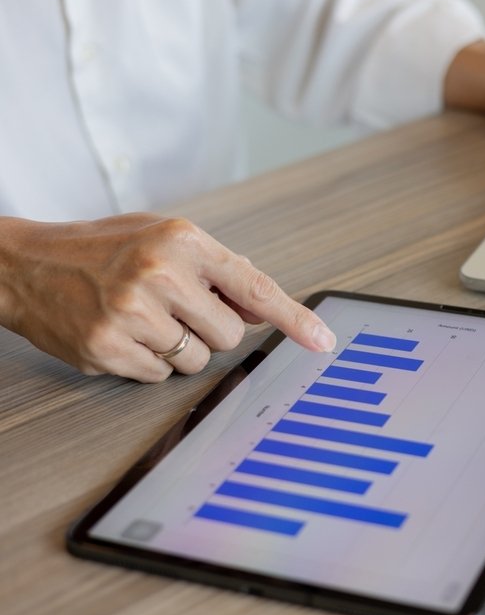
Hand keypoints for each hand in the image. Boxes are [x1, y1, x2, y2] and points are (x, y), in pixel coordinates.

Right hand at [0, 213, 336, 381]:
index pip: (255, 287)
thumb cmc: (103, 248)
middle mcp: (161, 274)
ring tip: (145, 319)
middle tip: (175, 309)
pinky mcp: (109, 349)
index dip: (295, 319)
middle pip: (230, 336)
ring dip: (180, 349)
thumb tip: (263, 311)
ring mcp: (133, 314)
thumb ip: (220, 271)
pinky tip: (123, 334)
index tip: (323, 341)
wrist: (25, 265)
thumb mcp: (165, 238)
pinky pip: (160, 377)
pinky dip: (148, 363)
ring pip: (197, 361)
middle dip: (210, 330)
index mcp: (183, 240)